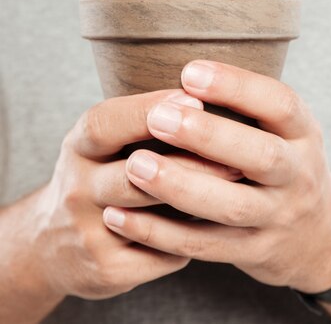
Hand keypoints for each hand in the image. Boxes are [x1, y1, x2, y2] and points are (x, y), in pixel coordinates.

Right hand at [32, 88, 241, 299]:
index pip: (105, 124)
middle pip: (133, 173)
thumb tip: (209, 95)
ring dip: (197, 199)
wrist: (55, 241)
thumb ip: (142, 123)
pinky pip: (161, 255)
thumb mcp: (103, 141)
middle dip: (190, 161)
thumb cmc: (99, 173)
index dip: (147, 111)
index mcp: (79, 147)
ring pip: (149, 216)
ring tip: (239, 182)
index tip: (194, 100)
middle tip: (237, 153)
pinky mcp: (105, 270)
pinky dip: (190, 239)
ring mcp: (88, 232)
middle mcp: (77, 188)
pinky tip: (217, 226)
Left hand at [103, 61, 330, 292]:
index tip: (189, 72)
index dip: (237, 87)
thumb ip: (246, 105)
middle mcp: (298, 175)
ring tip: (134, 165)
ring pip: (232, 206)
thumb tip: (181, 72)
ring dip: (180, 186)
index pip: (280, 104)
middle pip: (263, 157)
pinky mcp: (253, 251)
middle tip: (158, 118)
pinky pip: (205, 245)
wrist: (314, 232)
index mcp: (304, 133)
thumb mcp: (282, 128)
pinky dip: (161, 233)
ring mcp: (278, 218)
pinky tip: (121, 216)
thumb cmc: (279, 160)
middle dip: (209, 137)